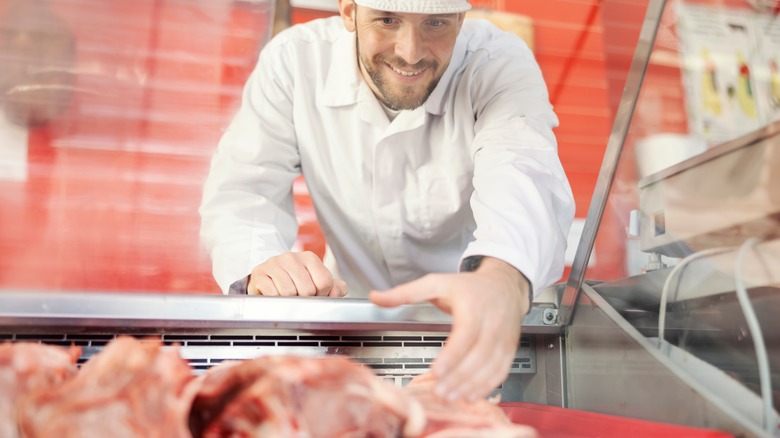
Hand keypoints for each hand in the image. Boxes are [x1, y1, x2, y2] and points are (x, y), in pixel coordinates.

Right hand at [248, 251, 347, 296]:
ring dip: (289, 301)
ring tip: (287, 297)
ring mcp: (274, 263)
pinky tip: (275, 296)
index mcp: (309, 257)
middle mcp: (291, 257)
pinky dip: (276, 300)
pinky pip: (273, 294)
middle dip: (305, 300)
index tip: (315, 295)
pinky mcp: (260, 273)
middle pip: (308, 289)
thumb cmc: (294, 283)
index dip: (322, 295)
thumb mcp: (316, 283)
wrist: (267, 280)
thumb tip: (338, 291)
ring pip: (290, 292)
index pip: (324, 282)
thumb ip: (334, 287)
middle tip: (299, 298)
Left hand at [368, 257, 529, 401]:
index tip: (436, 370)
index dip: (452, 355)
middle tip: (439, 392)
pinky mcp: (508, 349)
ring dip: (472, 386)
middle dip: (459, 377)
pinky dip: (487, 386)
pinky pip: (500, 371)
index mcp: (473, 306)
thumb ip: (405, 292)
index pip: (466, 334)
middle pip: (479, 355)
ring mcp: (503, 338)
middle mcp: (492, 323)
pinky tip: (470, 395)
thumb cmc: (469, 287)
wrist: (504, 285)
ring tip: (451, 398)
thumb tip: (376, 297)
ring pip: (491, 366)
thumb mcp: (436, 282)